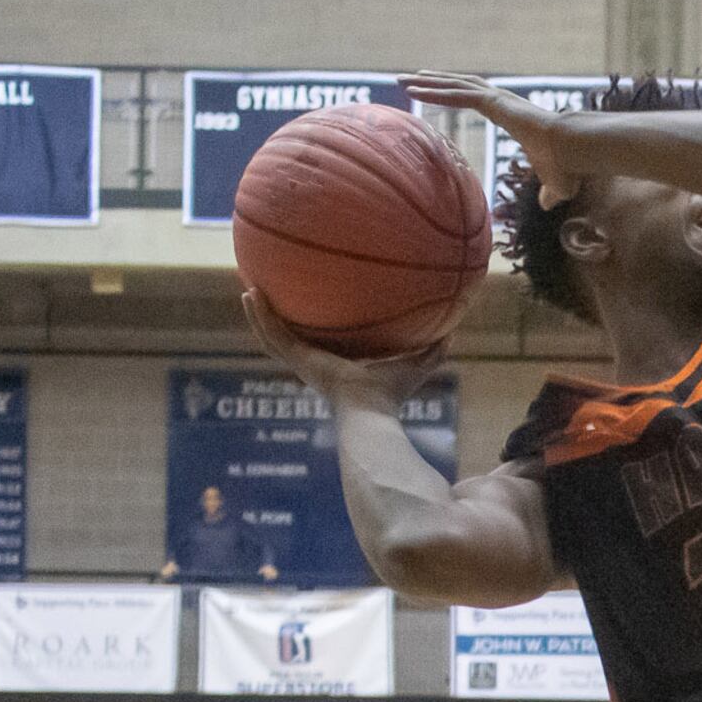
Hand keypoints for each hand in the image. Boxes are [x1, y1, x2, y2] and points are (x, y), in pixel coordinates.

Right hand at [238, 285, 442, 406]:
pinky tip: (250, 294)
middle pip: (287, 341)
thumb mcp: (414, 364)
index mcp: (335, 367)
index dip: (308, 331)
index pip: (317, 346)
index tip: (304, 311)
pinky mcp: (297, 361)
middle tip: (264, 296)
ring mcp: (302, 364)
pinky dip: (260, 316)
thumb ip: (432, 351)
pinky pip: (273, 335)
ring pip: (272, 337)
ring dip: (258, 315)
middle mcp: (313, 366)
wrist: (372, 413)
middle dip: (275, 320)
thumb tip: (455, 331)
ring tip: (247, 289)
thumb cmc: (391, 396)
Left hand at [399, 70, 577, 205]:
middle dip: (436, 82)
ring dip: (428, 83)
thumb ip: (546, 192)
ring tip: (403, 80)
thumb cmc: (568, 167)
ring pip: (455, 87)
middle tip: (412, 79)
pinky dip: (435, 92)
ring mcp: (499, 99)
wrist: (575, 152)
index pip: (478, 100)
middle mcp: (503, 101)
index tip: (441, 91)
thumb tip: (546, 205)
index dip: (458, 95)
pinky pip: (459, 95)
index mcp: (512, 115)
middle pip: (461, 87)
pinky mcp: (496, 103)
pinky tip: (415, 90)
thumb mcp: (554, 184)